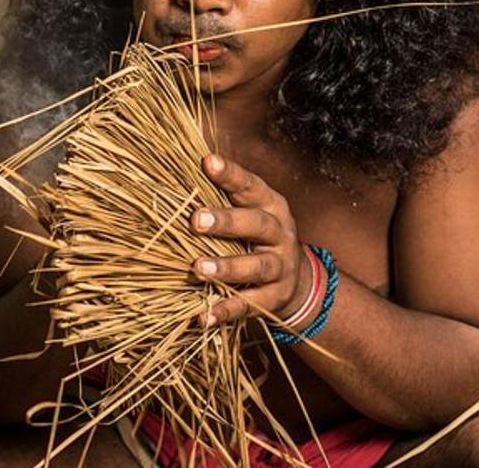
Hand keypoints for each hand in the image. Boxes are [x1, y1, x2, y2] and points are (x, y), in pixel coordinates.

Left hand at [190, 153, 311, 325]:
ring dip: (228, 267)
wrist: (295, 278)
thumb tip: (182, 165)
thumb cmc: (256, 235)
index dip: (230, 174)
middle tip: (196, 220)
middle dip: (227, 221)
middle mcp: (280, 233)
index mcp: (271, 205)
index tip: (207, 162)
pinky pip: (251, 305)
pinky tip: (204, 315)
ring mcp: (281, 267)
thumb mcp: (249, 210)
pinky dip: (228, 310)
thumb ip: (223, 194)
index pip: (251, 186)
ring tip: (198, 268)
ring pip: (257, 266)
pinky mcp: (276, 298)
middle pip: (257, 224)